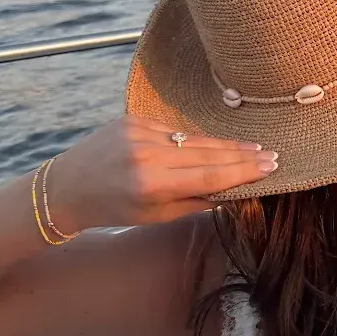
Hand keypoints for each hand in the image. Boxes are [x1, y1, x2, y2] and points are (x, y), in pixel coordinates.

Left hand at [45, 115, 278, 230]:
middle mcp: (146, 154)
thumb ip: (194, 201)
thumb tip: (232, 190)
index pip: (210, 175)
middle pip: (208, 153)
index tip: (270, 167)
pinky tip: (213, 145)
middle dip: (242, 155)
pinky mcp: (133, 119)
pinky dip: (192, 140)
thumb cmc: (111, 209)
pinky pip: (174, 131)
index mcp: (150, 184)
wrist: (65, 187)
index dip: (244, 171)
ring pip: (194, 139)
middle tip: (271, 154)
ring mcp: (139, 132)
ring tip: (252, 147)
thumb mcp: (154, 216)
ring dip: (224, 145)